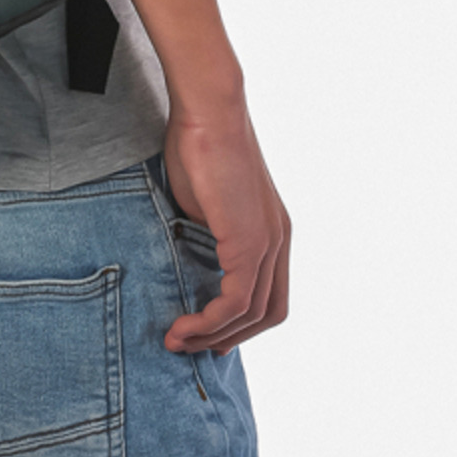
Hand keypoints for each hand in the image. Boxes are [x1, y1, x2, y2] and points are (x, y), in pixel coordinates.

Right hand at [161, 99, 289, 355]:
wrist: (207, 111)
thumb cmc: (198, 145)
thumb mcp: (202, 203)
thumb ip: (204, 235)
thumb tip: (186, 260)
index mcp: (272, 230)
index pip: (269, 292)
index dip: (242, 321)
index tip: (208, 331)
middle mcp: (279, 240)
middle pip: (270, 313)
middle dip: (230, 337)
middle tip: (192, 345)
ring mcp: (269, 241)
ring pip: (253, 313)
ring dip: (213, 335)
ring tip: (177, 340)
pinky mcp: (250, 241)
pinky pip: (236, 300)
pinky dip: (211, 321)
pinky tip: (183, 325)